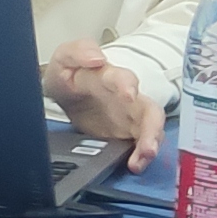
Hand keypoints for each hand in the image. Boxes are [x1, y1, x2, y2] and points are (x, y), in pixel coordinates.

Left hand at [44, 41, 163, 172]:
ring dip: (151, 144)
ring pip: (151, 129)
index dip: (126, 84)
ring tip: (143, 159)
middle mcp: (127, 98)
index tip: (128, 93)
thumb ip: (77, 52)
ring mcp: (131, 117)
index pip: (122, 77)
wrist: (66, 96)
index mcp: (109, 77)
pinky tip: (136, 165)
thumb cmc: (70, 76)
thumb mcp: (64, 59)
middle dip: (152, 127)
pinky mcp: (129, 134)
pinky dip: (143, 156)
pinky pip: (143, 146)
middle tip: (148, 145)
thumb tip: (96, 57)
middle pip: (149, 109)